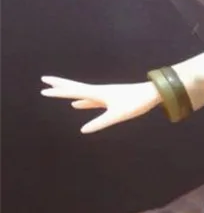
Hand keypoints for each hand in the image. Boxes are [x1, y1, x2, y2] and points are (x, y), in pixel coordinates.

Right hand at [40, 77, 160, 132]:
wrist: (151, 94)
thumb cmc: (135, 103)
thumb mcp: (116, 116)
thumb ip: (99, 123)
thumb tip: (83, 130)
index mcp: (98, 93)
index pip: (73, 91)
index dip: (58, 91)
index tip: (44, 89)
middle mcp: (98, 91)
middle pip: (74, 88)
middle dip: (59, 86)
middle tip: (44, 81)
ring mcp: (103, 95)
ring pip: (81, 93)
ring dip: (68, 93)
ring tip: (57, 92)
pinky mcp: (109, 99)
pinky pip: (90, 100)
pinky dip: (81, 102)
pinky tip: (77, 105)